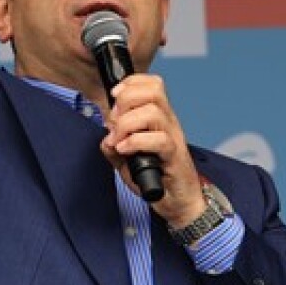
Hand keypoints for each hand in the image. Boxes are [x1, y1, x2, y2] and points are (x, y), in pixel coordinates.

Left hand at [99, 74, 207, 227]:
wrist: (179, 202)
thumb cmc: (158, 178)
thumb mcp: (127, 160)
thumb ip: (114, 147)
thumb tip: (106, 138)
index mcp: (159, 118)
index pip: (152, 84)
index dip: (131, 83)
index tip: (114, 96)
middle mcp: (168, 123)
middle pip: (153, 91)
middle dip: (126, 101)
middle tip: (115, 122)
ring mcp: (173, 137)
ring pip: (153, 113)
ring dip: (127, 124)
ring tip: (119, 140)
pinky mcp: (175, 156)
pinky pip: (158, 140)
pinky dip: (135, 142)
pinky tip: (125, 150)